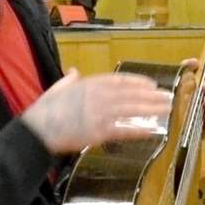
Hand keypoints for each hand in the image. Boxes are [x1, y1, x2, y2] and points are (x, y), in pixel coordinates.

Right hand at [21, 68, 173, 154]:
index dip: (138, 82)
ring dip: (151, 109)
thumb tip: (74, 72)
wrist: (37, 130)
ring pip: (131, 109)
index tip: (151, 85)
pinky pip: (123, 130)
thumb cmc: (44, 110)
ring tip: (167, 109)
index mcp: (88, 84)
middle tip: (168, 97)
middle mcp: (97, 96)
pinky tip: (151, 130)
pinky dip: (138, 129)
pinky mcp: (98, 132)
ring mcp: (99, 113)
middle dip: (151, 95)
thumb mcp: (56, 88)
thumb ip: (68, 80)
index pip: (119, 80)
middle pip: (130, 94)